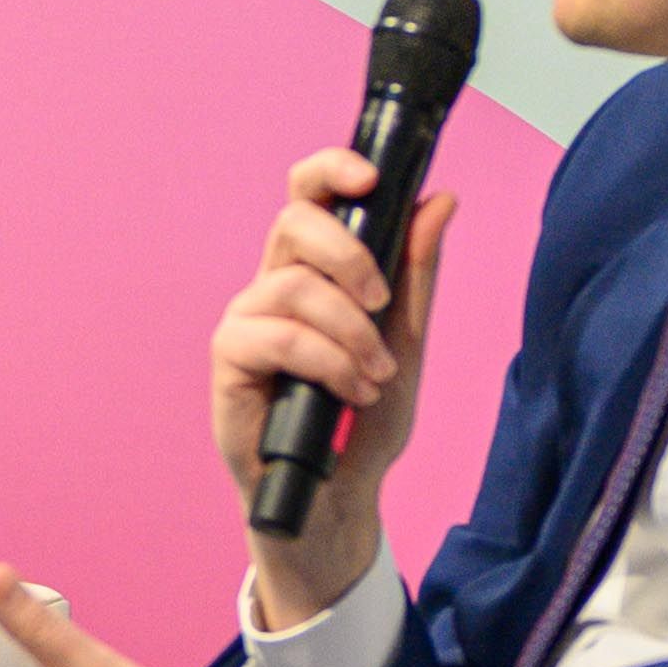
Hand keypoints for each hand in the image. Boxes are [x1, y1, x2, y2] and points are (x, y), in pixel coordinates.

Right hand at [216, 140, 463, 628]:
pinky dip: (327, 362)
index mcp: (313, 271)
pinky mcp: (229, 365)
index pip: (307, 196)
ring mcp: (246, 324)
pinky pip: (279, 337)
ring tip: (374, 373)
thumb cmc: (365, 420)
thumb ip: (417, 272)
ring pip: (293, 285)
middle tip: (382, 302)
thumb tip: (439, 199)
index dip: (331, 171)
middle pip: (292, 220)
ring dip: (351, 330)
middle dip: (350, 254)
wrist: (340, 495)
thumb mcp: (409, 339)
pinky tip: (349, 390)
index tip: (371, 177)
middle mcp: (272, 287)